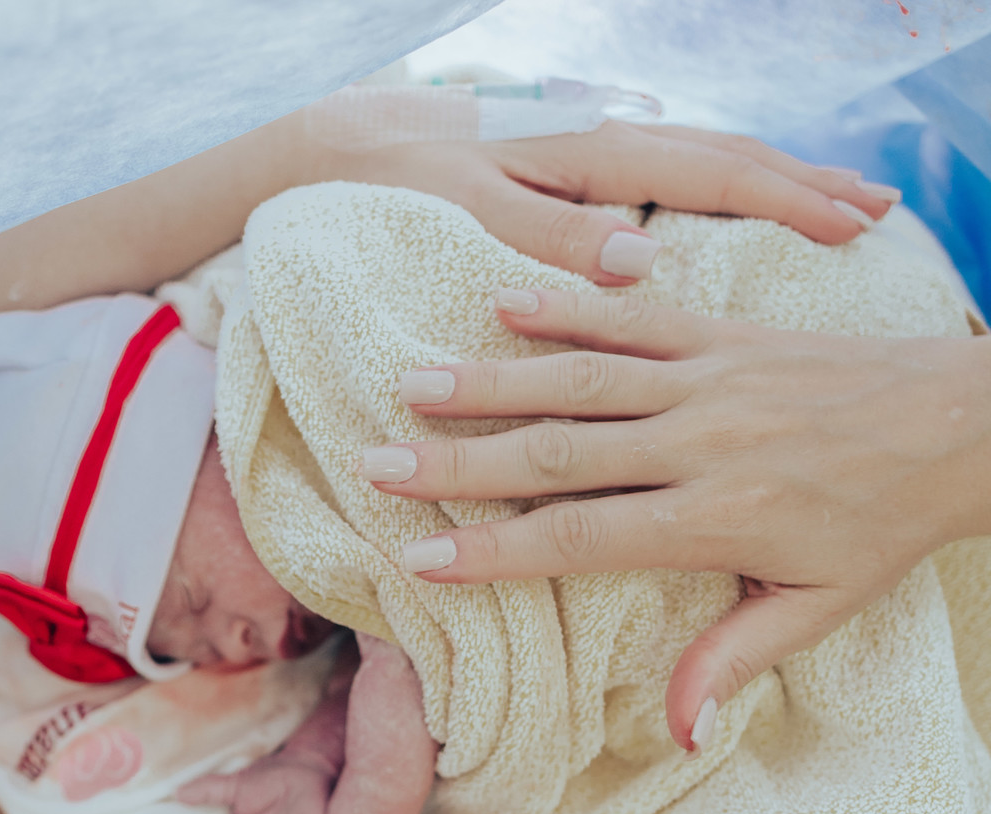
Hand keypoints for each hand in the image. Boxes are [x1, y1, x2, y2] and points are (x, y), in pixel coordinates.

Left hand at [343, 120, 896, 290]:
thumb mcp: (466, 214)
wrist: (343, 144)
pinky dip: (727, 181)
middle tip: (880, 211)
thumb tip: (637, 263)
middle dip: (805, 182)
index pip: (712, 173)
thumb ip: (551, 238)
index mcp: (588, 149)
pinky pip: (674, 169)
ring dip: (775, 178)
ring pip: (706, 156)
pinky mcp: (584, 162)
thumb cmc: (399, 186)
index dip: (786, 200)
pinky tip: (755, 201)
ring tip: (844, 202)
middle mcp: (605, 139)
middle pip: (727, 156)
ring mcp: (598, 145)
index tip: (851, 226)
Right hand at [367, 287, 990, 748]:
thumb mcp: (816, 610)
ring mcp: (712, 378)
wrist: (962, 424)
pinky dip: (572, 308)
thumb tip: (675, 738)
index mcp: (717, 519)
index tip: (421, 555)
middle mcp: (702, 441)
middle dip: (463, 463)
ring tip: (413, 381)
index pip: (582, 537)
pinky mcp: (728, 333)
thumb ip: (733, 663)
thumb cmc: (882, 526)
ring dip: (494, 379)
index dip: (496, 549)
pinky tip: (505, 304)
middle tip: (379, 463)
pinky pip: (638, 316)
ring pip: (585, 375)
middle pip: (561, 452)